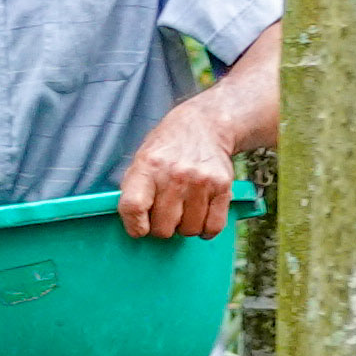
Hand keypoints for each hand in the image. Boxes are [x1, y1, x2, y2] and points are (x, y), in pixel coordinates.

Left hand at [115, 100, 236, 237]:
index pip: (134, 207)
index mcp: (148, 167)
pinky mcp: (222, 187)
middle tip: (165, 214)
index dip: (135, 226)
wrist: (205, 125)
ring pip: (189, 230)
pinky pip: (213, 226)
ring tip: (183, 208)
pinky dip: (206, 229)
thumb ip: (134, 190)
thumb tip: (133, 224)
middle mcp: (175, 174)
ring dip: (185, 226)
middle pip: (163, 228)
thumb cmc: (168, 148)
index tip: (139, 229)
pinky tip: (200, 217)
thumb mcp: (141, 159)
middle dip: (162, 227)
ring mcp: (201, 182)